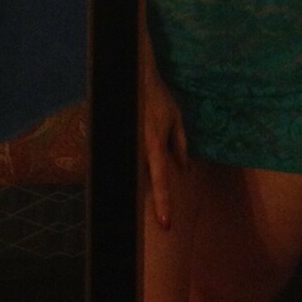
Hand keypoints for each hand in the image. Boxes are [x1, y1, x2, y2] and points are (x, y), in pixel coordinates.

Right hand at [142, 33, 187, 230]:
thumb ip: (179, 144)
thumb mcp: (176, 119)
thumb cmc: (158, 98)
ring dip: (141, 182)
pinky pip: (129, 160)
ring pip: (134, 171)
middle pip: (144, 181)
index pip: (160, 180)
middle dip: (151, 199)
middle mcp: (137, 149)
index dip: (163, 204)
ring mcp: (126, 145)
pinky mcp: (119, 139)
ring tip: (145, 195)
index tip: (165, 224)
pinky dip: (135, 167)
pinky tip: (135, 170)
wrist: (135, 78)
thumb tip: (182, 168)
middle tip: (162, 221)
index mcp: (154, 146)